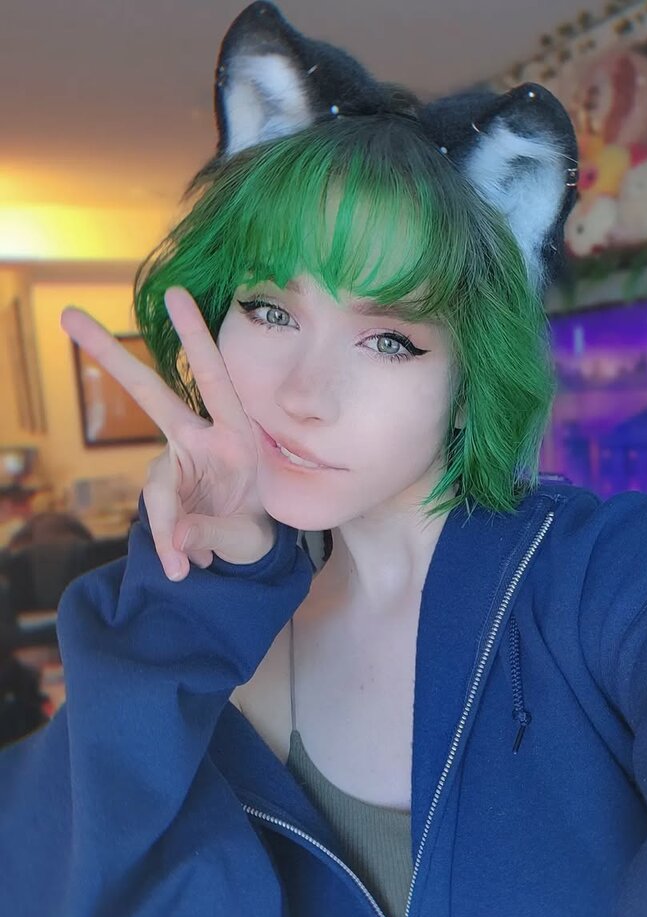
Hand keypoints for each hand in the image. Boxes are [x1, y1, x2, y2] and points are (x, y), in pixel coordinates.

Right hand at [61, 288, 273, 580]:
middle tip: (70, 315)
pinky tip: (184, 569)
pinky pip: (156, 516)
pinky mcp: (163, 487)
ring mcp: (176, 462)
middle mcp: (200, 438)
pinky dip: (165, 544)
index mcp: (235, 431)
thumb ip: (212, 532)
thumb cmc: (257, 527)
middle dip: (111, 356)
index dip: (193, 338)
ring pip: (156, 488)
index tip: (177, 298)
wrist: (252, 549)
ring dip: (167, 530)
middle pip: (150, 393)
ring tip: (188, 569)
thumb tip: (174, 538)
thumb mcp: (247, 536)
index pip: (210, 379)